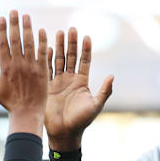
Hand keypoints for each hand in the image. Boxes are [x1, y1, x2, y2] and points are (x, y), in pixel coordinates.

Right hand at [0, 11, 47, 135]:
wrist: (27, 113)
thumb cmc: (9, 103)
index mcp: (5, 67)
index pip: (3, 44)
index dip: (2, 29)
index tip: (1, 18)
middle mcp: (18, 65)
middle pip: (15, 39)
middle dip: (14, 24)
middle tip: (14, 11)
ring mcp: (31, 67)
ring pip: (29, 43)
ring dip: (27, 28)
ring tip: (26, 17)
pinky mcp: (43, 71)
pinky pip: (43, 53)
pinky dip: (42, 42)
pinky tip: (41, 31)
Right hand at [45, 28, 113, 150]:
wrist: (64, 132)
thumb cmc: (82, 121)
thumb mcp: (95, 105)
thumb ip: (104, 91)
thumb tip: (112, 76)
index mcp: (82, 82)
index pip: (85, 61)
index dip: (86, 49)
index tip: (87, 37)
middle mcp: (70, 79)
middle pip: (72, 57)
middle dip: (72, 43)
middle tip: (71, 29)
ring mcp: (58, 82)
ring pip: (59, 60)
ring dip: (59, 46)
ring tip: (59, 32)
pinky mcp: (48, 86)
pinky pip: (47, 69)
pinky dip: (47, 58)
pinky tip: (47, 47)